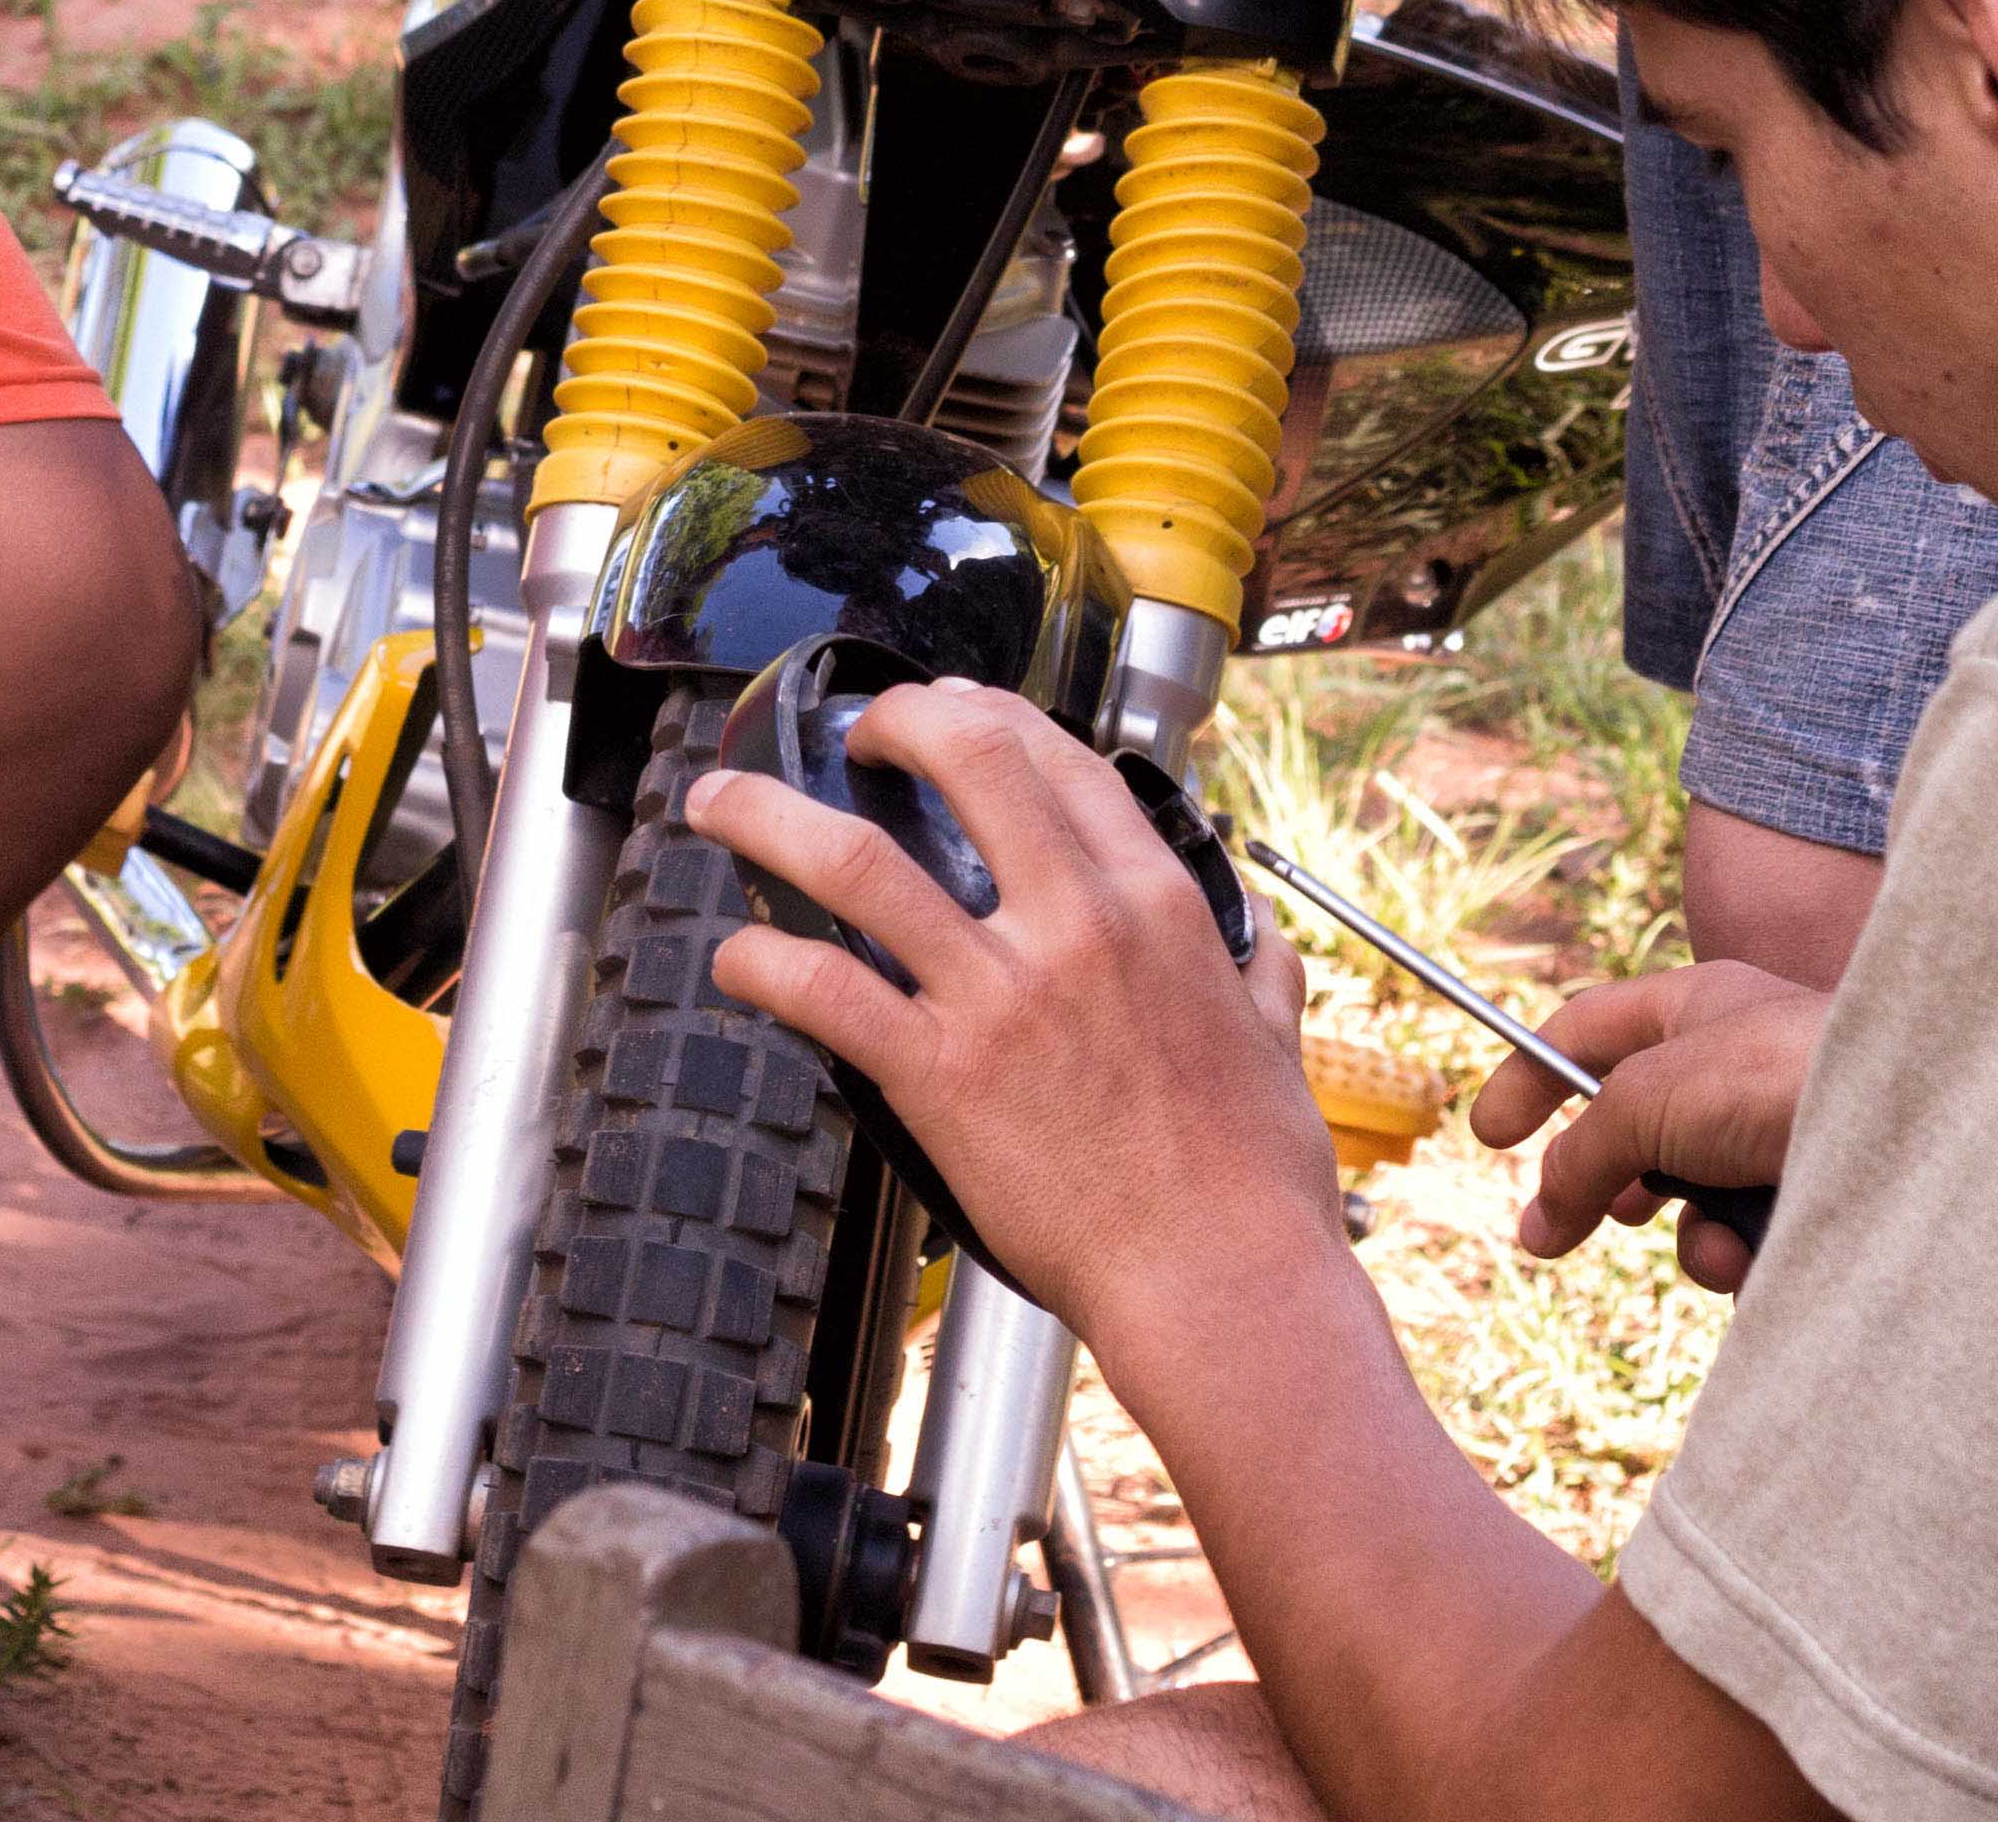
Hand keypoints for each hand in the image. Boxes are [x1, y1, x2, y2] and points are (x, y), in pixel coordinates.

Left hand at [690, 684, 1335, 1344]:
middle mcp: (1075, 924)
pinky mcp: (944, 1075)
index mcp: (1153, 904)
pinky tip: (738, 960)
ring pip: (858, 862)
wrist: (1224, 1284)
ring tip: (721, 805)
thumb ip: (1254, 966)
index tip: (949, 712)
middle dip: (891, 721)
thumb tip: (1253, 929)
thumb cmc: (1254, 1181)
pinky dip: (765, 964)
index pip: (1058, 757)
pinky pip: (827, 992)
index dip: (989, 714)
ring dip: (770, 819)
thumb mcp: (1275, 1040)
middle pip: (965, 757)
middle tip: (852, 735)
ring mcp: (1002, 995)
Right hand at [1470, 965, 1826, 1300]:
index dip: (1527, 1077)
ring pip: (1696, 1197)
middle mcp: (1736, 1064)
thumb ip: (1582, 1151)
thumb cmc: (1778, 1076)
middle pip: (1639, 1128)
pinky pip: (1751, 1236)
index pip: (1583, 1033)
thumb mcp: (1647, 1100)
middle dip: (1608, 1185)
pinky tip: (1759, 1257)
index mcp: (1691, 1006)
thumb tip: (1540, 1215)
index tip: (1486, 1139)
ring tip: (1713, 1243)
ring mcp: (1780, 1131)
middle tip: (1567, 1231)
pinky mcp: (1815, 1193)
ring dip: (1688, 1233)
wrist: (1917, 1125)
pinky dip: (1743, 1255)